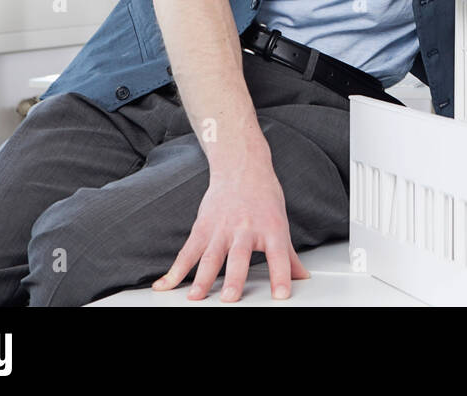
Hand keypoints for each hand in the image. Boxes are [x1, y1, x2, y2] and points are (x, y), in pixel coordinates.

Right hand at [152, 158, 308, 301]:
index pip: (278, 255)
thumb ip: (289, 255)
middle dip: (234, 278)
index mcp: (271, 228)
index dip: (280, 276)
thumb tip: (302, 277)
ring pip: (210, 256)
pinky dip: (174, 270)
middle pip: (239, 256)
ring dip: (202, 278)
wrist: (241, 167)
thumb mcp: (280, 223)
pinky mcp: (202, 227)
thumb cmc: (264, 197)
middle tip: (229, 298)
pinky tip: (164, 285)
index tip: (281, 295)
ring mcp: (221, 228)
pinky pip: (187, 252)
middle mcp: (245, 228)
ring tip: (196, 297)